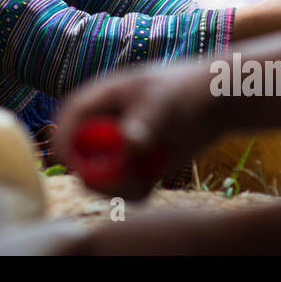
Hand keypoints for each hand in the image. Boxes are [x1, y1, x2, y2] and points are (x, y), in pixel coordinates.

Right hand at [54, 62, 216, 200]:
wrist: (216, 104)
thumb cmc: (188, 90)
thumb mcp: (166, 101)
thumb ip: (146, 120)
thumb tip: (129, 143)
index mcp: (103, 97)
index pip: (70, 116)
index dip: (64, 139)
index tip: (73, 163)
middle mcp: (106, 123)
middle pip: (80, 152)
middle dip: (94, 172)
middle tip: (120, 181)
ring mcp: (120, 145)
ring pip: (100, 175)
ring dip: (117, 185)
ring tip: (145, 180)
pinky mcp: (135, 164)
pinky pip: (123, 186)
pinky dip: (133, 191)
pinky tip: (152, 182)